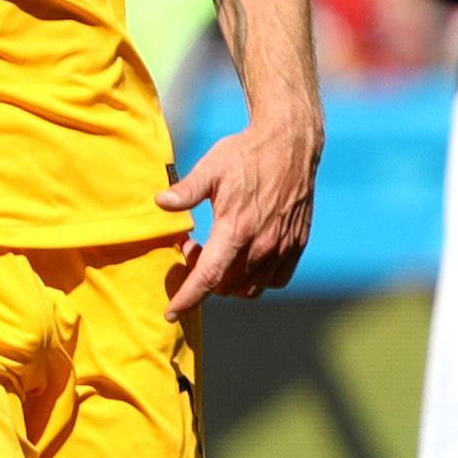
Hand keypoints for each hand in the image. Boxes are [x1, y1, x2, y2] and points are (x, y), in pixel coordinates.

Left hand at [158, 111, 319, 315]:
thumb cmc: (246, 154)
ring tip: (220, 254)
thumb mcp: (210, 169)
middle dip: (203, 278)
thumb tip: (159, 203)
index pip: (208, 277)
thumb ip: (185, 191)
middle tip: (194, 250)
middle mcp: (262, 244)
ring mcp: (283, 246)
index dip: (188, 298)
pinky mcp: (297, 244)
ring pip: (250, 288)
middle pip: (225, 286)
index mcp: (236, 228)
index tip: (171, 312)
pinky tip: (246, 257)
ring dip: (229, 281)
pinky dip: (257, 279)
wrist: (291, 144)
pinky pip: (275, 280)